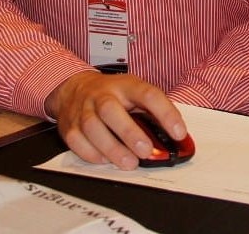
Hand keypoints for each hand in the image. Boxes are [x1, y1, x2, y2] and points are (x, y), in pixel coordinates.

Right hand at [45, 71, 186, 169]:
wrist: (75, 88)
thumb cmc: (113, 93)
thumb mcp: (135, 92)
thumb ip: (152, 110)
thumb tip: (176, 134)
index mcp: (127, 85)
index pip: (149, 95)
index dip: (166, 113)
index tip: (179, 133)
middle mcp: (103, 95)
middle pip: (112, 111)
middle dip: (130, 133)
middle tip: (147, 151)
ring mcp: (83, 110)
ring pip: (93, 128)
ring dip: (112, 148)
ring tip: (129, 162)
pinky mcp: (69, 126)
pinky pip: (77, 141)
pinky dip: (91, 154)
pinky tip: (105, 161)